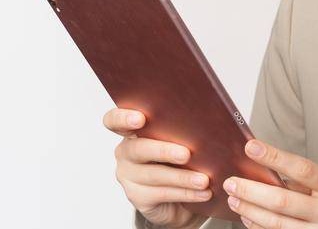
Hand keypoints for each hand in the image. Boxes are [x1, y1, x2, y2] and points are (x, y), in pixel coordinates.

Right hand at [103, 107, 210, 228]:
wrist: (181, 198)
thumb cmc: (180, 161)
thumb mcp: (179, 141)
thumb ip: (180, 130)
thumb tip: (201, 123)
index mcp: (131, 131)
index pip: (114, 120)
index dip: (122, 118)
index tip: (140, 119)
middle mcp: (125, 152)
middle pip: (137, 149)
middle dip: (163, 151)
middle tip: (186, 154)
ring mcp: (128, 176)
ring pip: (153, 174)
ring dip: (181, 177)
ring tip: (203, 180)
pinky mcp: (137, 197)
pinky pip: (162, 193)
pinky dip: (185, 193)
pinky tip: (203, 193)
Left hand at [223, 139, 317, 228]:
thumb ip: (307, 180)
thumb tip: (268, 171)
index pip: (302, 169)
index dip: (274, 157)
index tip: (251, 147)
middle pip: (283, 202)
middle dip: (251, 191)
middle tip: (231, 182)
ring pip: (279, 224)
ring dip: (251, 211)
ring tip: (235, 200)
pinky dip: (261, 228)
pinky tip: (249, 219)